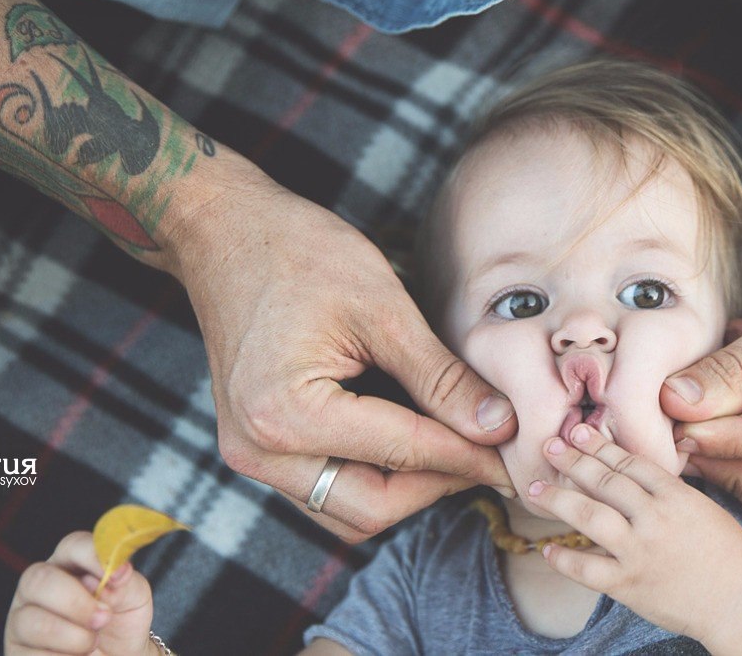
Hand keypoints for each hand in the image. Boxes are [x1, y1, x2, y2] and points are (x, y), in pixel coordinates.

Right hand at [5, 532, 153, 655]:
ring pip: (32, 622)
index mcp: (68, 564)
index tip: (118, 575)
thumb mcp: (133, 598)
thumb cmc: (121, 622)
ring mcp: (21, 620)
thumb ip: (126, 582)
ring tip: (93, 643)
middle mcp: (38, 587)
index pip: (72, 546)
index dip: (93, 556)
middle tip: (104, 618)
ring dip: (72, 637)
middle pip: (39, 579)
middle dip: (76, 602)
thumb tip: (116, 571)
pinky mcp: (16, 652)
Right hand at [166, 159, 516, 541]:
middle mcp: (259, 450)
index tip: (516, 457)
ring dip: (406, 488)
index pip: (403, 454)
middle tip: (491, 458)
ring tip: (457, 447)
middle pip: (371, 508)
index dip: (470, 457)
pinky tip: (412, 439)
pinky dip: (373, 474)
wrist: (224, 231)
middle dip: (438, 486)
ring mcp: (250, 454)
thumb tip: (498, 428)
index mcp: (287, 415)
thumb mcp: (382, 307)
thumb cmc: (298, 252)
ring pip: (347, 509)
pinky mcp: (255, 447)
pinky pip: (324, 486)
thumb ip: (440, 377)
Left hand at [527, 424, 741, 644]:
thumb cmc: (725, 551)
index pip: (630, 463)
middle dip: (573, 461)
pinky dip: (563, 558)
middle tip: (549, 446)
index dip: (600, 445)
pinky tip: (547, 548)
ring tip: (534, 488)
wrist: (739, 602)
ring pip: (590, 516)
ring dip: (557, 499)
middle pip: (605, 481)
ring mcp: (640, 552)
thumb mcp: (703, 506)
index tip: (579, 432)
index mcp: (676, 495)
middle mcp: (655, 519)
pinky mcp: (629, 585)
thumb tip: (631, 465)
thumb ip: (668, 488)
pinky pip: (586, 569)